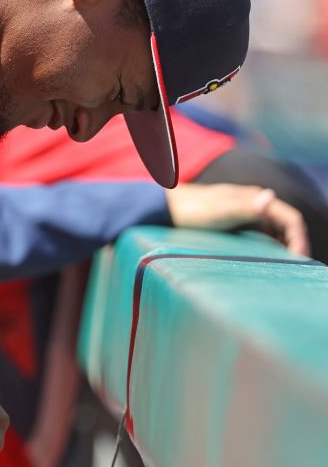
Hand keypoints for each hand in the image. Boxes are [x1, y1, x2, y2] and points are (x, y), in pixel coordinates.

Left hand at [167, 183, 309, 256]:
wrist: (167, 208)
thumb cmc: (191, 210)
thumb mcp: (219, 211)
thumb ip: (244, 207)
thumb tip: (270, 198)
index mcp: (255, 198)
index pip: (290, 218)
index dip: (300, 238)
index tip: (300, 259)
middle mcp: (255, 203)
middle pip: (286, 224)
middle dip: (296, 244)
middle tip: (297, 269)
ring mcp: (246, 212)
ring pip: (275, 230)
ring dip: (284, 246)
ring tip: (286, 268)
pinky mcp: (237, 222)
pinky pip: (262, 234)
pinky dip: (270, 246)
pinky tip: (268, 261)